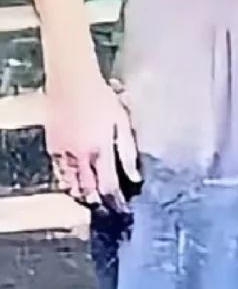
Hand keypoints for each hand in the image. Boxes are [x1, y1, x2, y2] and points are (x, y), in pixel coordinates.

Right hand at [44, 70, 140, 208]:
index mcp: (101, 149)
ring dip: (81, 194)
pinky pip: (58, 172)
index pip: (108, 185)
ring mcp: (63, 152)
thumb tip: (135, 177)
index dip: (116, 200)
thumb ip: (127, 152)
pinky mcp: (52, 146)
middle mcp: (80, 155)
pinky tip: (74, 183)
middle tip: (107, 208)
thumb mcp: (122, 122)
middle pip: (87, 190)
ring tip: (91, 200)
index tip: (122, 208)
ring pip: (70, 184)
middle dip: (98, 202)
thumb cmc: (101, 97)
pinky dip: (66, 181)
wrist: (72, 80)